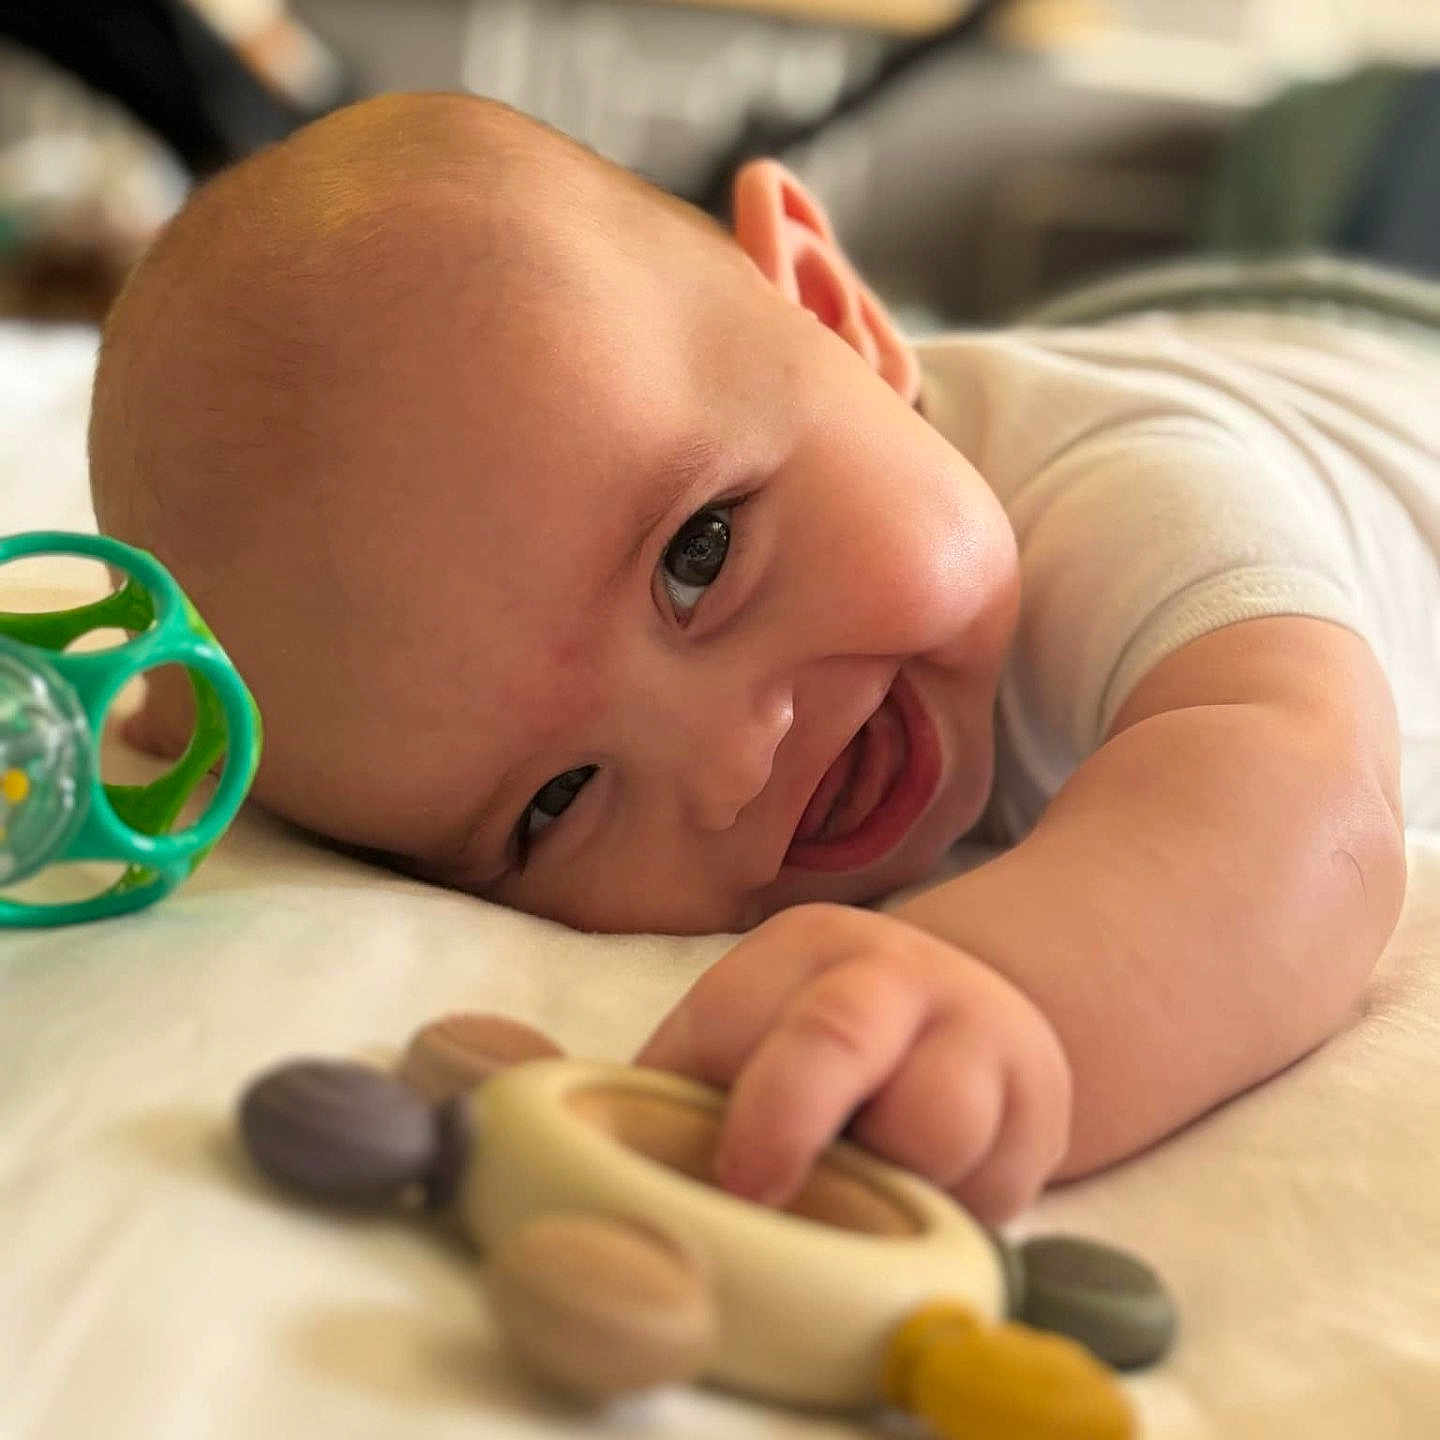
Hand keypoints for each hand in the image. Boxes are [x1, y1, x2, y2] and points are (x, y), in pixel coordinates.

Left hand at [635, 903, 1071, 1223]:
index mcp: (802, 950)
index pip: (746, 1016)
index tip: (728, 1186)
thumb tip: (584, 1166)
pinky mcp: (1038, 1110)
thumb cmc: (814, 1041)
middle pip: (835, 1038)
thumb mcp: (743, 1032)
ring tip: (864, 1189)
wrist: (969, 1008)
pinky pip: (995, 1190)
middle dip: (785, 1125)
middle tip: (761, 1195)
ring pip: (934, 1127)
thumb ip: (671, 1089)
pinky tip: (925, 1196)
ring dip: (886, 1182)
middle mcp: (892, 976)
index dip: (733, 1109)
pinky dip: (950, 1216)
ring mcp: (978, 1033)